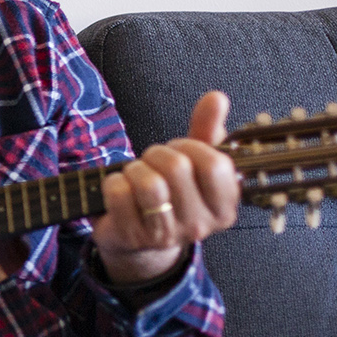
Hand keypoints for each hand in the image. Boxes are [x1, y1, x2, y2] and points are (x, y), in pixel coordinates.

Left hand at [89, 91, 240, 283]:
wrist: (138, 238)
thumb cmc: (170, 193)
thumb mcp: (194, 163)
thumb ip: (207, 130)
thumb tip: (217, 97)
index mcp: (224, 207)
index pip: (216, 165)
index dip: (192, 147)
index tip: (181, 150)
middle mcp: (200, 226)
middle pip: (177, 168)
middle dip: (157, 154)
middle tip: (152, 162)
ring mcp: (165, 236)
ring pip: (149, 184)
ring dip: (135, 168)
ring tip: (136, 174)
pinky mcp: (132, 237)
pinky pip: (118, 194)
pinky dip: (113, 182)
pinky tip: (119, 189)